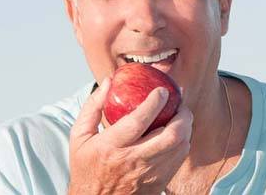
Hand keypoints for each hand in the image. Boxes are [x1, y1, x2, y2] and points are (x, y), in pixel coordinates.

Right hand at [68, 77, 192, 194]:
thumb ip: (93, 106)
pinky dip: (184, 141)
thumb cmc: (87, 166)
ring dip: (186, 126)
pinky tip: (178, 132)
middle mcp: (133, 161)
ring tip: (181, 113)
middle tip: (180, 102)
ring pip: (180, 147)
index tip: (162, 89)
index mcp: (111, 146)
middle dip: (182, 115)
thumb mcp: (80, 135)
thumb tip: (109, 82)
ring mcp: (148, 174)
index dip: (154, 102)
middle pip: (170, 136)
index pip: (138, 121)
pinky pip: (179, 158)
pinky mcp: (158, 183)